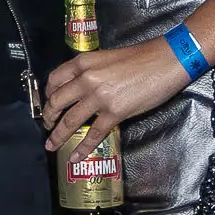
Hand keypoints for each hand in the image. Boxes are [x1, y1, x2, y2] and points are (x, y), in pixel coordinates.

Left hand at [41, 39, 191, 153]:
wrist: (167, 61)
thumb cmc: (142, 58)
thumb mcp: (107, 58)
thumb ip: (91, 71)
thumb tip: (82, 88)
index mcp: (84, 63)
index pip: (54, 80)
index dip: (47, 95)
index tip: (47, 104)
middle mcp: (86, 79)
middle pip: (57, 102)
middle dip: (48, 117)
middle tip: (47, 126)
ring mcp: (99, 97)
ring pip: (69, 121)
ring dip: (57, 136)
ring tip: (52, 145)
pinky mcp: (114, 113)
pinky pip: (93, 134)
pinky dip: (82, 148)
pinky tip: (75, 156)